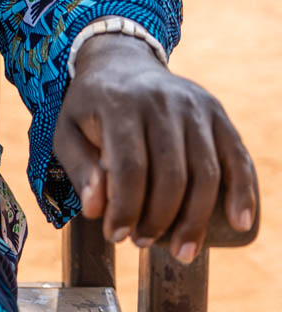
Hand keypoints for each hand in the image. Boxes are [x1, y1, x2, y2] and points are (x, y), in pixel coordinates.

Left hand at [53, 34, 256, 261]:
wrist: (122, 61)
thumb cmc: (92, 106)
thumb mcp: (68, 130)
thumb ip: (79, 168)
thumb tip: (98, 211)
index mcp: (119, 104)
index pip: (129, 166)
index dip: (126, 208)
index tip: (116, 236)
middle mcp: (161, 101)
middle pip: (171, 174)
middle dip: (159, 219)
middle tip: (144, 243)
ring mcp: (194, 105)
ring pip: (205, 171)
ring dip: (196, 219)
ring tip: (182, 250)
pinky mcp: (216, 111)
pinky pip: (236, 155)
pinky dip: (243, 191)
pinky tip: (241, 222)